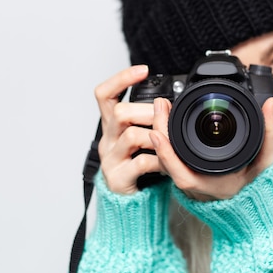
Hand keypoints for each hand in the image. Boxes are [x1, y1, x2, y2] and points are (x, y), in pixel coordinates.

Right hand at [94, 65, 163, 194]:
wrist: (130, 202)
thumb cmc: (138, 167)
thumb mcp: (142, 139)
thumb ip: (148, 121)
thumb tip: (167, 101)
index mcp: (112, 126)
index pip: (104, 94)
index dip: (121, 79)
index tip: (143, 70)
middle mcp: (107, 140)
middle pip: (119, 113)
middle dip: (146, 112)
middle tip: (164, 120)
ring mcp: (111, 159)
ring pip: (131, 136)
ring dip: (156, 137)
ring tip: (168, 144)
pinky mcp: (118, 178)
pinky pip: (141, 163)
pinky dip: (159, 160)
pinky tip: (167, 164)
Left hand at [149, 96, 272, 200]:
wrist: (250, 202)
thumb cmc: (257, 183)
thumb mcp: (267, 160)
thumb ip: (270, 133)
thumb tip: (270, 103)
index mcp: (211, 184)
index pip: (181, 174)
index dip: (166, 156)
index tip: (157, 133)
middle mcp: (195, 184)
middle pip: (166, 162)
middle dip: (159, 130)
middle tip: (160, 104)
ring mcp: (188, 179)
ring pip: (164, 159)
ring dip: (160, 132)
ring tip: (161, 107)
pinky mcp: (185, 171)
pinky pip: (169, 158)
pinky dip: (165, 139)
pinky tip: (165, 120)